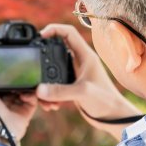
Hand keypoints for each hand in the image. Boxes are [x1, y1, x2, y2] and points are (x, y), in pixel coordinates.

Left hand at [0, 49, 37, 140]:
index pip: (0, 75)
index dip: (3, 68)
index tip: (7, 59)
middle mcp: (4, 97)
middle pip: (14, 80)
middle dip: (19, 75)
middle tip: (21, 68)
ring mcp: (16, 103)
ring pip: (25, 87)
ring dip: (26, 84)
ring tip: (24, 82)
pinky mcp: (26, 109)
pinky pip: (33, 97)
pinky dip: (31, 94)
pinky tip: (25, 95)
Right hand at [37, 24, 140, 139]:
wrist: (112, 116)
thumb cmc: (106, 100)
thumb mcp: (83, 93)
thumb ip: (61, 91)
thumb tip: (39, 90)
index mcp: (85, 55)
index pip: (68, 32)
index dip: (54, 29)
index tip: (40, 36)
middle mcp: (79, 61)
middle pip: (56, 49)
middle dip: (43, 56)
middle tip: (33, 62)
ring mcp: (75, 73)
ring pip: (52, 69)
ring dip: (44, 81)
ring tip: (40, 96)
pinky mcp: (71, 86)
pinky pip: (54, 84)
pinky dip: (49, 94)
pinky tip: (50, 104)